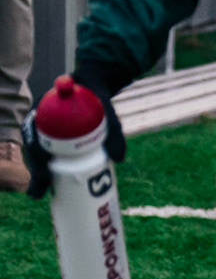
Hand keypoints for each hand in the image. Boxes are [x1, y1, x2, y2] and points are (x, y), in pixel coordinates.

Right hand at [21, 74, 126, 200]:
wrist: (93, 86)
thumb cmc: (98, 98)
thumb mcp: (108, 110)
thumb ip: (114, 131)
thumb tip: (119, 158)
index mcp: (46, 107)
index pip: (35, 132)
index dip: (37, 153)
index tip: (45, 169)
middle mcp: (40, 119)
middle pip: (33, 147)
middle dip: (35, 169)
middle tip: (41, 189)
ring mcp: (43, 129)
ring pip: (37, 153)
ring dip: (35, 173)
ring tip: (39, 192)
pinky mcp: (50, 137)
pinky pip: (45, 153)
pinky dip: (44, 168)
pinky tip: (45, 185)